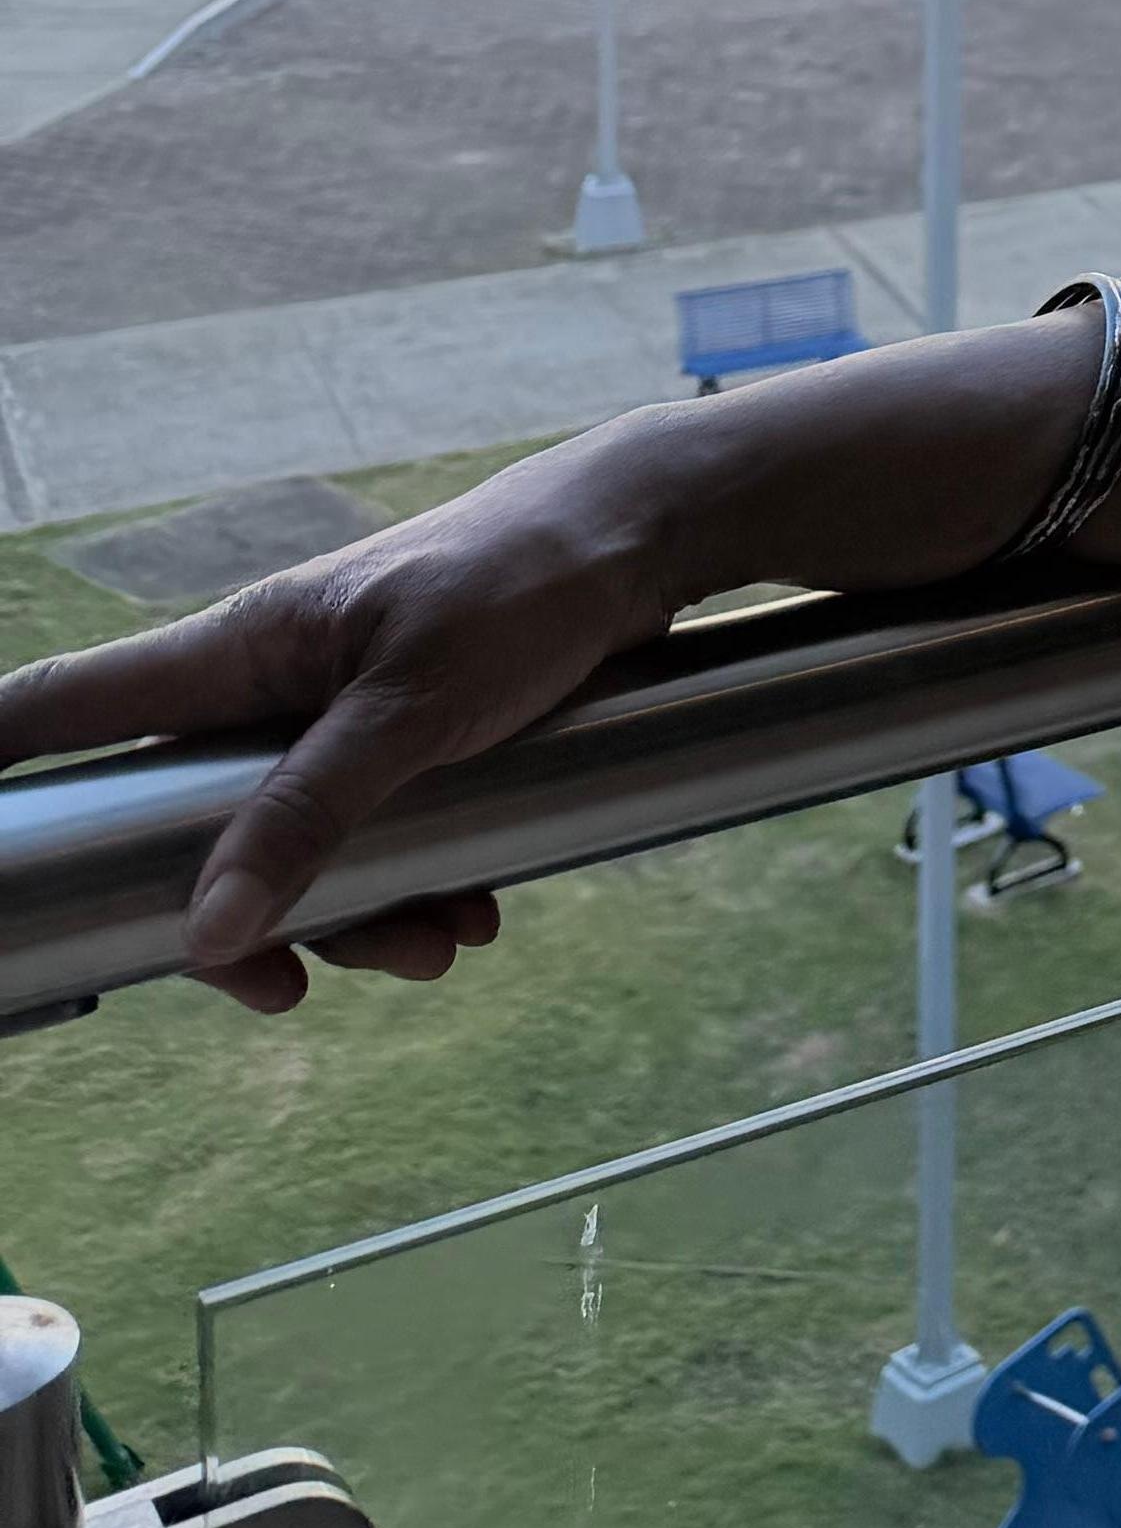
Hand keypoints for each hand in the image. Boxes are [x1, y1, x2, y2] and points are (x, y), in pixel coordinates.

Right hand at [0, 427, 704, 1014]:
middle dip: (247, 918)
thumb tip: (207, 935)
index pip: (76, 701)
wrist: (650, 540)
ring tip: (442, 940)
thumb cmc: (524, 583)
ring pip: (297, 850)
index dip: (1, 754)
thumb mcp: (413, 709)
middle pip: (194, 829)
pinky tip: (476, 908)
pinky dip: (419, 886)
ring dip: (360, 917)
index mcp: (243, 651)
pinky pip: (379, 838)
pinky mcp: (411, 738)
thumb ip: (309, 814)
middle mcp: (274, 687)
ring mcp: (340, 716)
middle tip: (289, 987)